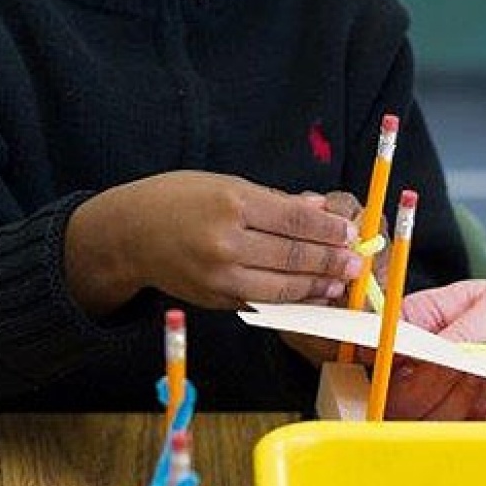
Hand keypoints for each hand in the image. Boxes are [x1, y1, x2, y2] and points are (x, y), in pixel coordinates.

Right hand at [65, 171, 360, 315]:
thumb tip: (321, 209)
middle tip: (357, 262)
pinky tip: (312, 294)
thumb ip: (276, 201)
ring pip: (282, 286)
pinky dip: (292, 300)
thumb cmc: (181, 199)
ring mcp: (219, 276)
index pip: (296, 220)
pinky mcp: (216, 299)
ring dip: (318, 285)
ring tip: (341, 281)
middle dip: (331, 260)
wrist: (129, 234)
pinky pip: (263, 301)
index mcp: (232, 203)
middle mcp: (225, 242)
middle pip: (293, 256)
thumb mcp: (228, 184)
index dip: (329, 230)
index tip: (351, 233)